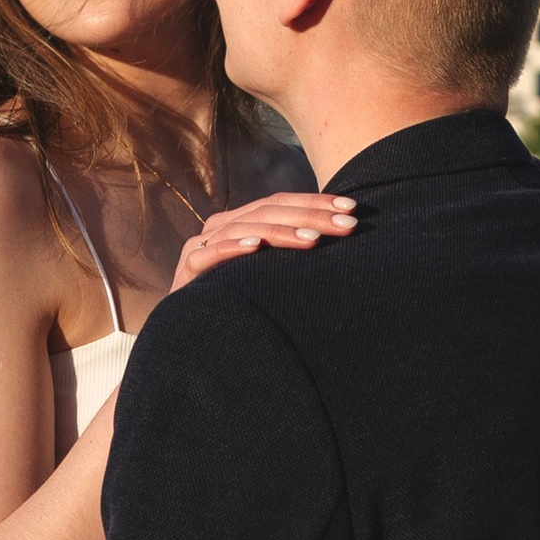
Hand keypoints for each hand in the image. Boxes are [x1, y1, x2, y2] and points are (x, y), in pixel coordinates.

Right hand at [171, 192, 356, 291]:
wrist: (189, 335)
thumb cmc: (238, 304)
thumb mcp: (267, 275)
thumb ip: (289, 255)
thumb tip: (337, 241)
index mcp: (240, 222)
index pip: (280, 203)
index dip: (316, 203)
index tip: (352, 209)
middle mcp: (220, 228)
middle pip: (267, 211)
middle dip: (311, 216)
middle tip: (347, 225)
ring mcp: (201, 246)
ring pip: (244, 229)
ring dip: (280, 233)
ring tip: (313, 240)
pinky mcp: (186, 270)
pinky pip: (209, 255)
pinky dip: (232, 248)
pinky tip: (255, 248)